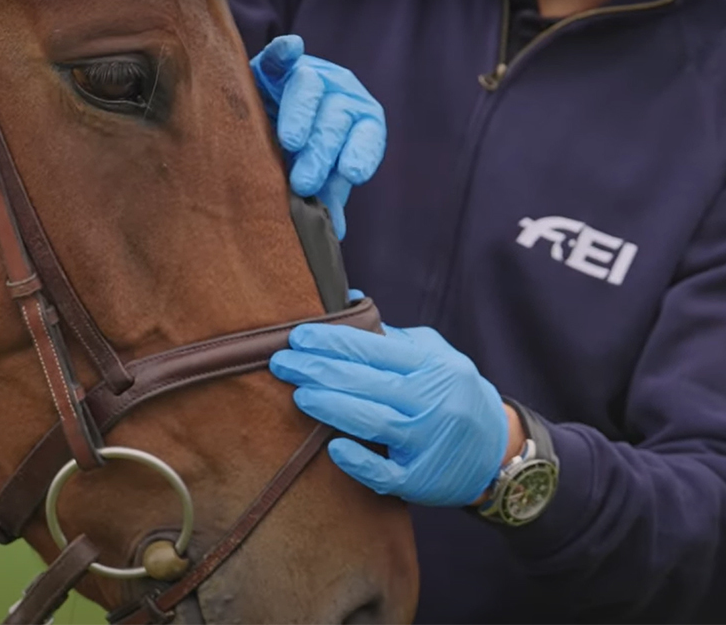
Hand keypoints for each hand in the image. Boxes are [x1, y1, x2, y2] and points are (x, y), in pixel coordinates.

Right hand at [250, 35, 385, 240]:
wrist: (269, 122)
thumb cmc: (299, 157)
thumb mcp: (315, 177)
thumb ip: (326, 197)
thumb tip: (334, 233)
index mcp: (358, 124)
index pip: (368, 135)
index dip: (361, 152)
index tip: (351, 173)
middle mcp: (339, 96)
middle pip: (336, 118)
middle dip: (322, 151)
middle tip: (304, 182)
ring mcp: (310, 76)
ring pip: (311, 88)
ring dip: (302, 114)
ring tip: (289, 142)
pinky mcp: (277, 66)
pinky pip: (283, 55)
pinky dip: (285, 51)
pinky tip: (290, 49)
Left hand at [269, 322, 515, 506]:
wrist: (498, 449)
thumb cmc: (453, 393)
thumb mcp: (437, 356)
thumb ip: (394, 335)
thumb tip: (349, 300)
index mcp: (433, 367)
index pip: (374, 349)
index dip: (333, 341)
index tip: (298, 336)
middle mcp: (432, 402)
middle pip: (366, 382)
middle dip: (318, 369)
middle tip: (281, 362)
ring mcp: (427, 442)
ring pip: (372, 421)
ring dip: (331, 405)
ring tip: (299, 394)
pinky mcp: (421, 480)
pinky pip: (385, 474)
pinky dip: (359, 462)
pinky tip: (332, 447)